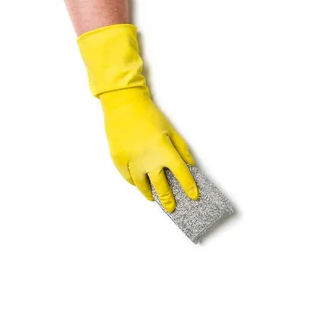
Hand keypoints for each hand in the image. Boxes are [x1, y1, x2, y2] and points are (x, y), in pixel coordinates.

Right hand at [77, 24, 196, 211]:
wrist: (124, 105)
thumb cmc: (150, 115)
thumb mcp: (171, 131)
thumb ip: (182, 150)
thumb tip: (191, 166)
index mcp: (164, 151)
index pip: (181, 174)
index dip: (188, 187)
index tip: (193, 196)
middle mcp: (148, 159)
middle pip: (161, 185)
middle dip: (168, 199)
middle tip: (172, 207)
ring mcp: (132, 161)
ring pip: (142, 185)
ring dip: (150, 194)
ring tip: (155, 199)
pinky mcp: (118, 160)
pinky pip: (128, 178)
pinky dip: (134, 184)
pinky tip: (139, 186)